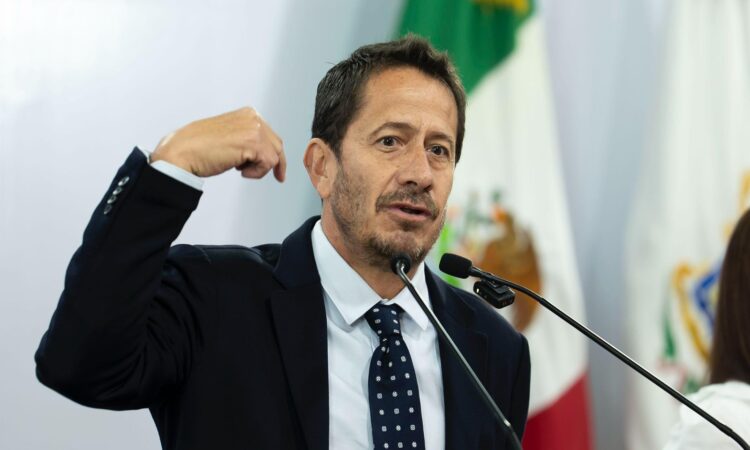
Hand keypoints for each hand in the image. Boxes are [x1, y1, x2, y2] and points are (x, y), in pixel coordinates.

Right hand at [151, 107, 285, 181]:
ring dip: (259, 168)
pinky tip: (239, 171)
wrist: (182, 152)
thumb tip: (259, 151)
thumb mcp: (228, 136)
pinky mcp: (252, 143)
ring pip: (274, 156)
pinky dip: (256, 172)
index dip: (274, 153)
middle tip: (277, 177)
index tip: (277, 167)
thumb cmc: (198, 147)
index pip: (270, 135)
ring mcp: (253, 128)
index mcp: (247, 114)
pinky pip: (268, 163)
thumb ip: (245, 137)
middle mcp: (253, 118)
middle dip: (275, 163)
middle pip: (277, 145)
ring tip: (240, 169)